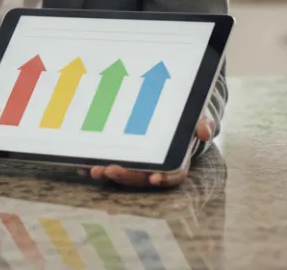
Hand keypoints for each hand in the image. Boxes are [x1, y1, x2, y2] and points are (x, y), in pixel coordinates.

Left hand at [82, 117, 214, 187]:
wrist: (174, 109)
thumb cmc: (187, 115)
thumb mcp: (198, 115)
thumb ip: (203, 122)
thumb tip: (204, 130)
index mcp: (178, 158)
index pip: (174, 173)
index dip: (165, 178)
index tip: (154, 178)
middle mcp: (157, 164)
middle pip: (143, 176)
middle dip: (126, 176)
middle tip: (109, 170)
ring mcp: (139, 162)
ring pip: (124, 173)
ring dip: (108, 173)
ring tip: (93, 170)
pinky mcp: (123, 155)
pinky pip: (109, 163)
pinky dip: (95, 165)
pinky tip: (82, 164)